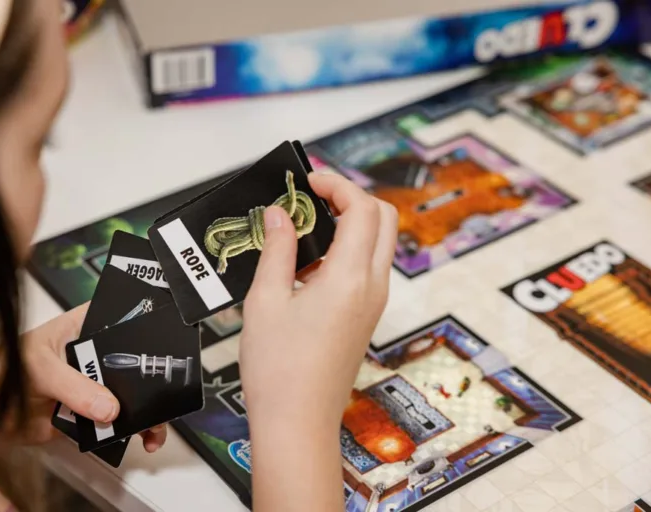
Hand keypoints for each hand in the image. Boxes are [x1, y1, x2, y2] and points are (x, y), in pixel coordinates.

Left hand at [13, 304, 167, 451]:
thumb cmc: (4, 369)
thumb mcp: (41, 369)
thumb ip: (74, 387)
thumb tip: (109, 407)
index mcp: (86, 327)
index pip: (124, 320)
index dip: (147, 330)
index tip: (166, 346)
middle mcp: (96, 353)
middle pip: (135, 363)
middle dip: (153, 381)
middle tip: (166, 397)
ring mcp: (95, 383)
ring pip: (130, 396)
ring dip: (146, 412)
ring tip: (154, 428)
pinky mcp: (91, 411)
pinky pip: (117, 421)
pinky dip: (131, 432)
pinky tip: (141, 438)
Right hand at [240, 171, 397, 426]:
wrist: (297, 423)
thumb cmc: (279, 371)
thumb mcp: (266, 300)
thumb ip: (277, 249)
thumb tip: (278, 214)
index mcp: (350, 279)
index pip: (362, 208)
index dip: (336, 184)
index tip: (307, 180)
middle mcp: (372, 288)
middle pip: (384, 218)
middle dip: (351, 197)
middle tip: (312, 197)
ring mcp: (374, 303)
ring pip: (378, 243)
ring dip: (349, 223)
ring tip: (302, 228)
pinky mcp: (366, 316)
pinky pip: (367, 268)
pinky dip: (346, 250)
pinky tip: (306, 265)